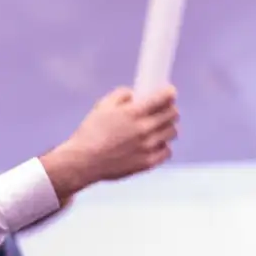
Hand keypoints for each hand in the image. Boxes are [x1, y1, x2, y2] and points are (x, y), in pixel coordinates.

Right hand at [42, 86, 178, 199]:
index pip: (164, 97)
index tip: (169, 92)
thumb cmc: (90, 134)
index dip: (169, 92)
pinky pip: (167, 151)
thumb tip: (134, 94)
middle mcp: (144, 129)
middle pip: (173, 114)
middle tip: (165, 110)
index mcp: (133, 113)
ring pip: (172, 132)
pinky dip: (163, 146)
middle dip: (171, 109)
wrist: (82, 162)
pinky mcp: (147, 162)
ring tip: (158, 128)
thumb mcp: (102, 107)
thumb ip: (121, 95)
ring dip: (168, 127)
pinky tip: (154, 144)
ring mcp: (147, 147)